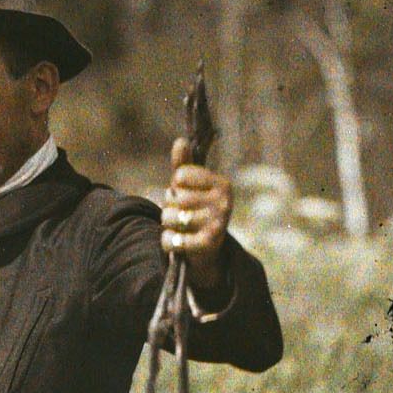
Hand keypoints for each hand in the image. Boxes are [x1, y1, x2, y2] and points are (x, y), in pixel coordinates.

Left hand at [161, 137, 231, 296]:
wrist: (207, 252)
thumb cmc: (196, 212)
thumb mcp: (190, 188)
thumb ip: (183, 166)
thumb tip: (181, 141)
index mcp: (222, 184)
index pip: (180, 176)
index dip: (176, 186)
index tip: (186, 195)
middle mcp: (224, 202)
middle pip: (175, 197)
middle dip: (169, 207)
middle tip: (182, 215)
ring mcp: (218, 224)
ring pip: (171, 217)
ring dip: (168, 224)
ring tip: (180, 227)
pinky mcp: (208, 245)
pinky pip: (172, 239)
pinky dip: (168, 242)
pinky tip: (178, 243)